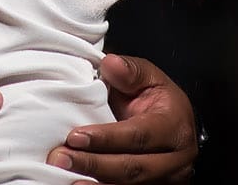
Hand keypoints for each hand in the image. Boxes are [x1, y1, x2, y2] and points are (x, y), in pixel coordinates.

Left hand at [48, 53, 198, 181]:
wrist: (174, 121)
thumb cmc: (157, 99)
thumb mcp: (149, 76)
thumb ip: (130, 70)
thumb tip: (111, 64)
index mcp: (175, 128)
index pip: (139, 136)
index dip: (106, 138)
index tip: (75, 136)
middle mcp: (176, 161)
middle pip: (133, 168)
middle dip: (94, 164)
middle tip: (60, 158)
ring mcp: (168, 180)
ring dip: (94, 182)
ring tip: (64, 174)